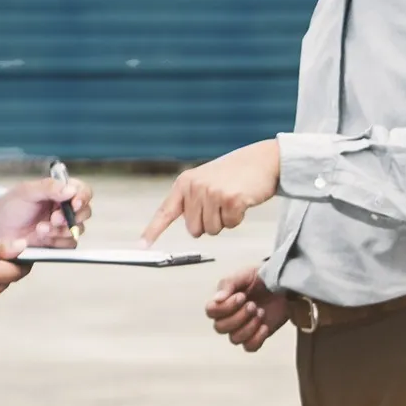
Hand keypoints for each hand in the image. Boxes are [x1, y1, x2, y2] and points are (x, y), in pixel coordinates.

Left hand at [0, 177, 93, 247]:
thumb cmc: (12, 205)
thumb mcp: (27, 191)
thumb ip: (49, 187)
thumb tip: (71, 190)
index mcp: (61, 191)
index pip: (83, 191)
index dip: (83, 197)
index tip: (74, 204)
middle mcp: (66, 208)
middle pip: (85, 212)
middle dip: (70, 217)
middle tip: (53, 219)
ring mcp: (64, 226)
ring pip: (77, 230)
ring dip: (59, 230)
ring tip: (40, 228)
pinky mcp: (61, 241)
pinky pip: (70, 244)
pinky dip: (57, 242)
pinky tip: (42, 238)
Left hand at [143, 140, 280, 242]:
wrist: (263, 160)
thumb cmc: (236, 173)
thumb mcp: (206, 180)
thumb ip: (193, 200)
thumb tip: (191, 227)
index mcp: (185, 182)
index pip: (166, 211)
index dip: (153, 230)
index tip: (143, 245)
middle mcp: (195, 187)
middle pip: (195, 230)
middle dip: (209, 223)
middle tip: (221, 205)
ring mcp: (212, 193)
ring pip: (213, 230)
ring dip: (225, 221)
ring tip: (232, 200)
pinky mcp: (231, 200)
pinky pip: (230, 224)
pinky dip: (238, 218)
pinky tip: (242, 201)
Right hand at [205, 265, 294, 353]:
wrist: (284, 285)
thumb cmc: (261, 278)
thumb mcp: (245, 274)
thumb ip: (228, 284)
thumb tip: (217, 299)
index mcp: (223, 302)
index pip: (211, 311)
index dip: (225, 307)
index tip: (242, 296)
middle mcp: (229, 317)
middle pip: (220, 328)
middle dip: (238, 317)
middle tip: (253, 305)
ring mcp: (243, 328)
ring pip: (234, 339)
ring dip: (249, 326)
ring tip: (261, 312)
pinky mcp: (256, 336)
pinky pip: (250, 347)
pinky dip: (257, 338)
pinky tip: (265, 326)